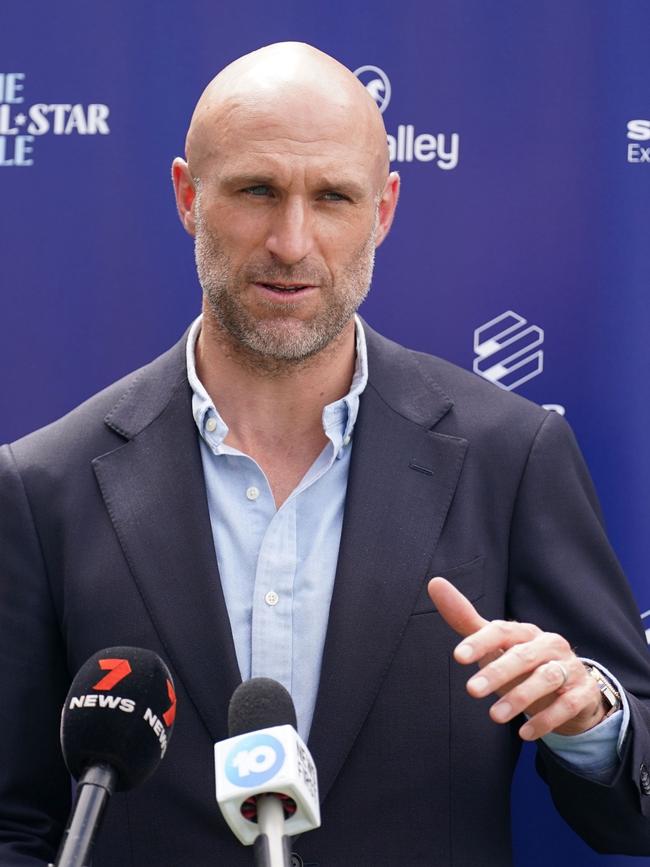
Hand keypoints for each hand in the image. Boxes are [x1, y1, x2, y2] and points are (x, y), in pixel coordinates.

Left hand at [427, 577, 606, 739]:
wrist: (571, 689)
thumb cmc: (523, 664)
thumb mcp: (494, 645)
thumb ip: (465, 619)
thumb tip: (434, 583)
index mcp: (525, 631)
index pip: (501, 631)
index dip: (479, 642)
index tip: (457, 657)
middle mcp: (549, 645)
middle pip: (523, 655)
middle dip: (497, 672)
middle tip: (471, 690)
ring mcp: (570, 667)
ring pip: (547, 678)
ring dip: (520, 697)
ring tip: (494, 716)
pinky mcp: (584, 692)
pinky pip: (567, 705)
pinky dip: (546, 719)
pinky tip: (523, 733)